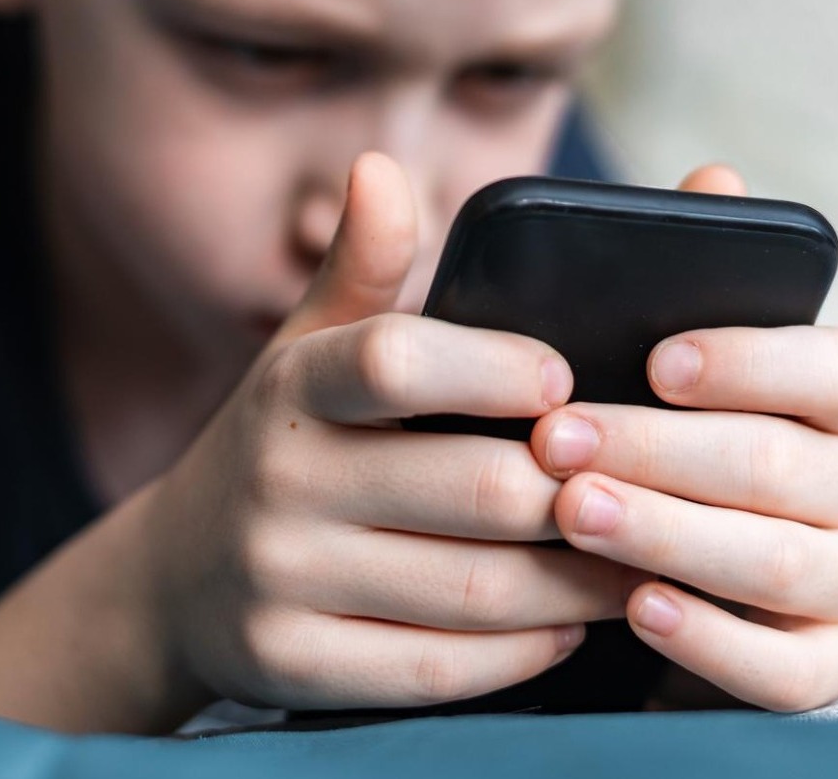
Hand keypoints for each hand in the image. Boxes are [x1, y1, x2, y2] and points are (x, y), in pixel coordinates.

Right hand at [141, 153, 645, 710]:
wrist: (177, 577)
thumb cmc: (288, 445)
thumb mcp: (307, 352)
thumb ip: (363, 270)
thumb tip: (378, 168)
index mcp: (294, 386)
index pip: (398, 362)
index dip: (497, 369)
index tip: (567, 381)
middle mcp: (278, 480)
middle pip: (474, 489)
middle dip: (580, 490)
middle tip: (660, 487)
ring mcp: (280, 579)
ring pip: (474, 590)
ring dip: (578, 580)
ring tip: (645, 558)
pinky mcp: (293, 666)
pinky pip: (440, 669)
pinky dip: (522, 652)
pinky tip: (568, 629)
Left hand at [528, 165, 837, 712]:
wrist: (647, 588)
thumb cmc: (654, 447)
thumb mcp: (652, 365)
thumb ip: (682, 275)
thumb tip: (713, 171)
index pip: (830, 367)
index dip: (747, 360)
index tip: (655, 358)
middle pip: (778, 465)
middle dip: (660, 450)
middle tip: (557, 439)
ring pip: (777, 561)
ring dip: (669, 533)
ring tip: (572, 511)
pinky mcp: (825, 669)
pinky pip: (785, 669)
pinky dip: (710, 638)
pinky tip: (635, 607)